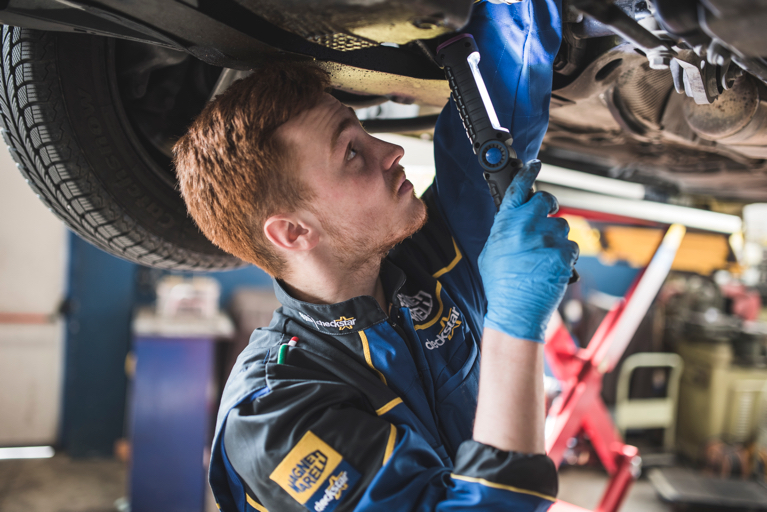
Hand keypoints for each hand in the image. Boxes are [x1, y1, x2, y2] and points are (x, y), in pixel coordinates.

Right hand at [479, 160, 578, 341]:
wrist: (516, 309)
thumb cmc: (500, 284)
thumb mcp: (491, 251)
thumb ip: (505, 231)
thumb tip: (515, 223)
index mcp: (507, 222)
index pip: (518, 188)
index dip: (528, 173)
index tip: (535, 165)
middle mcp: (528, 225)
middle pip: (547, 201)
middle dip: (549, 206)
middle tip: (546, 216)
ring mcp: (549, 238)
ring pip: (562, 226)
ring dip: (556, 237)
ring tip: (544, 256)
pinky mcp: (565, 253)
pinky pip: (572, 246)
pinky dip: (565, 255)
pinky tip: (553, 267)